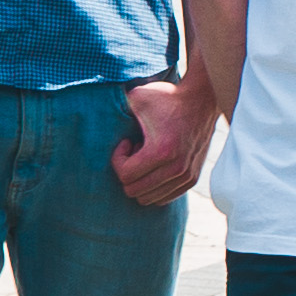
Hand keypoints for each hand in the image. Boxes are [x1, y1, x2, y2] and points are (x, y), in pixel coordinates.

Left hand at [108, 76, 213, 209]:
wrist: (203, 99)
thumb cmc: (167, 97)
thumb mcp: (138, 97)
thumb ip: (115, 105)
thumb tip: (93, 111)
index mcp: (161, 151)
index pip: (125, 176)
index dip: (118, 159)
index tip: (126, 142)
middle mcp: (176, 168)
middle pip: (134, 191)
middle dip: (128, 172)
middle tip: (135, 151)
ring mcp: (186, 176)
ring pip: (148, 198)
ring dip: (142, 179)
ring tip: (147, 157)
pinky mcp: (192, 179)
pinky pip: (163, 198)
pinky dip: (154, 186)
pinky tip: (158, 163)